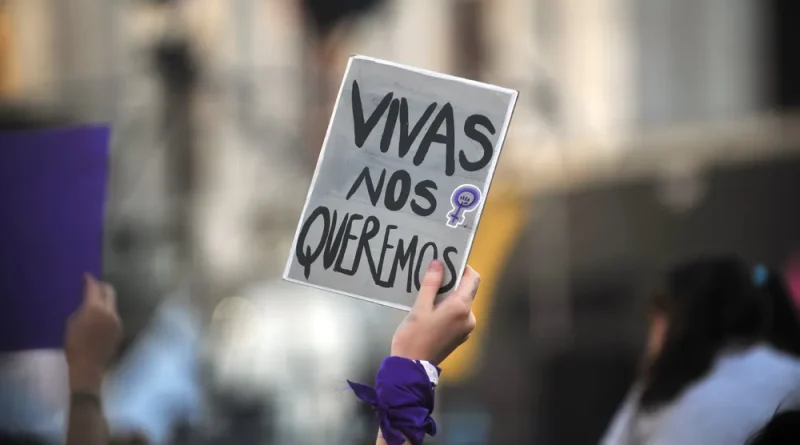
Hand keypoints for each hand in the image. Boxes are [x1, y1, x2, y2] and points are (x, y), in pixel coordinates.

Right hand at [65, 274, 122, 391]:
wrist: (88, 366)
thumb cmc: (74, 344)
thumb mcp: (72, 322)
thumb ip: (83, 308)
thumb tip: (88, 301)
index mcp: (96, 308)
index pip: (95, 288)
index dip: (90, 280)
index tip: (86, 276)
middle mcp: (110, 312)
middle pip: (110, 292)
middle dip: (102, 287)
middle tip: (94, 286)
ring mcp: (117, 321)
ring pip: (113, 304)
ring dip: (105, 301)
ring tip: (95, 304)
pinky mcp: (120, 329)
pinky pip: (113, 315)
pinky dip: (107, 313)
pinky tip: (100, 319)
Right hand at [391, 260, 478, 364]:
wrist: (411, 368)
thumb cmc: (414, 336)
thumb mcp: (419, 308)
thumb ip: (431, 284)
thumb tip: (438, 264)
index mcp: (461, 307)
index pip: (473, 278)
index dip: (463, 268)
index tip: (448, 262)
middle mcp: (469, 317)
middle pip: (467, 291)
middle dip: (454, 282)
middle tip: (434, 276)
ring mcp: (466, 329)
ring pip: (462, 304)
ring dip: (450, 296)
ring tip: (430, 293)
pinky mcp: (460, 337)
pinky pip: (458, 316)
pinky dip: (449, 309)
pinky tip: (432, 310)